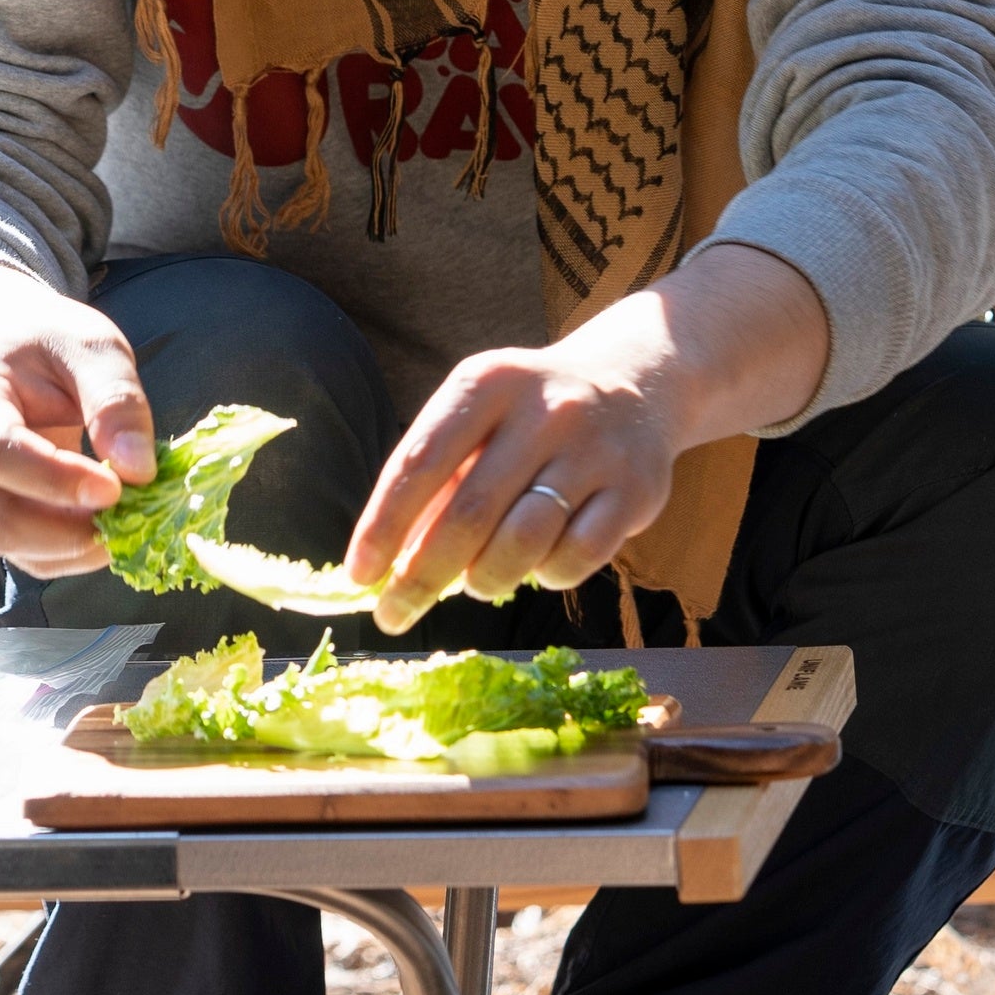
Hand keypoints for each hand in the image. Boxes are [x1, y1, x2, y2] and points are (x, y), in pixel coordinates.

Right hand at [0, 258, 154, 575]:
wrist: (0, 350)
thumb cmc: (45, 342)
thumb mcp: (90, 345)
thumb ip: (114, 398)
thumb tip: (140, 471)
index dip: (54, 480)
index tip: (116, 487)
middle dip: (71, 531)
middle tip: (134, 512)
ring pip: (9, 545)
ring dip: (74, 548)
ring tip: (126, 519)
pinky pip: (23, 554)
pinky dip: (69, 554)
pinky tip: (106, 526)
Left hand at [344, 248, 827, 634]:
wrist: (634, 384)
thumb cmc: (529, 417)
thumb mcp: (477, 422)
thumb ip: (435, 483)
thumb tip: (385, 565)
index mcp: (488, 382)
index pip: (420, 461)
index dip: (383, 524)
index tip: (359, 574)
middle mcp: (544, 409)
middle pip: (469, 512)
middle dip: (422, 575)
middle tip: (394, 613)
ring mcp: (595, 449)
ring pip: (523, 542)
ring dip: (486, 579)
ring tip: (477, 583)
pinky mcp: (636, 489)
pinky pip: (576, 558)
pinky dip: (544, 576)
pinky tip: (537, 566)